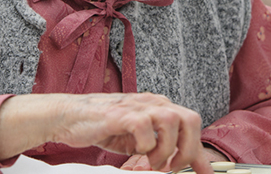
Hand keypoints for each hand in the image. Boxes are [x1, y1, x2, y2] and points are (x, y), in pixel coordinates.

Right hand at [0, 93, 212, 173]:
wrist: (70, 117)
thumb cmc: (103, 127)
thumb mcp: (138, 141)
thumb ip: (158, 150)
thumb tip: (173, 167)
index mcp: (160, 108)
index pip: (191, 127)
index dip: (200, 154)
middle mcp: (154, 103)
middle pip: (190, 120)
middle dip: (186, 149)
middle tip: (169, 167)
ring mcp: (139, 106)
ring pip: (172, 122)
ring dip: (165, 149)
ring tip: (151, 163)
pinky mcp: (122, 114)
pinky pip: (145, 128)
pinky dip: (144, 146)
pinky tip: (134, 153)